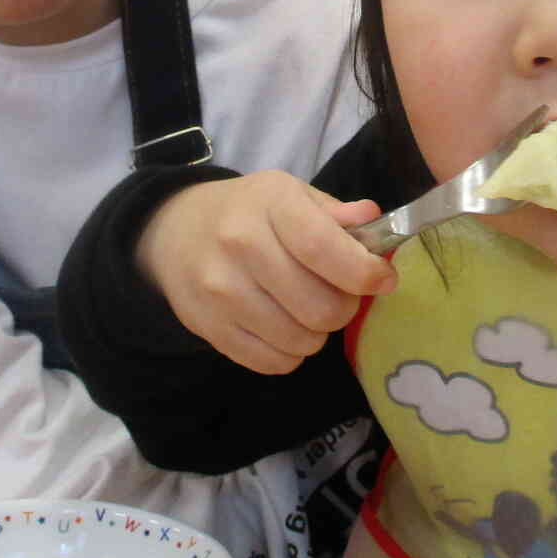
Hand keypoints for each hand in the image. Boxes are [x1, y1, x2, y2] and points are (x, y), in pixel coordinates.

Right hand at [140, 172, 394, 374]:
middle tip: (340, 295)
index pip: (323, 248)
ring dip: (318, 333)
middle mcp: (240, 245)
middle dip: (345, 307)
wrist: (173, 232)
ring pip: (300, 340)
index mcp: (270, 204)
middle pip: (319, 306)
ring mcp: (220, 290)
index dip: (364, 273)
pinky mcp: (208, 327)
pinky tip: (284, 327)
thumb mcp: (290, 195)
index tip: (383, 280)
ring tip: (308, 310)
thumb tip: (373, 222)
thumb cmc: (248, 212)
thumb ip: (334, 212)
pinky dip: (291, 353)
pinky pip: (273, 362)